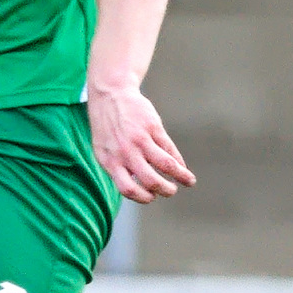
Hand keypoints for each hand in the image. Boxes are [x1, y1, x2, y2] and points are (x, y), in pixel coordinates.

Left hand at [87, 83, 193, 203]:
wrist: (110, 94)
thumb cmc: (107, 128)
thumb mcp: (103, 150)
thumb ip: (117, 169)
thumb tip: (139, 189)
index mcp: (110, 161)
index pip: (128, 189)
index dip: (143, 197)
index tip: (151, 197)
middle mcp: (125, 152)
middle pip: (151, 180)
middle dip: (165, 190)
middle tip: (171, 191)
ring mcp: (140, 139)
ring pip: (166, 164)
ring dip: (181, 176)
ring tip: (188, 181)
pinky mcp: (153, 127)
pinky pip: (169, 149)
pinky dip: (179, 161)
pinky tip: (182, 166)